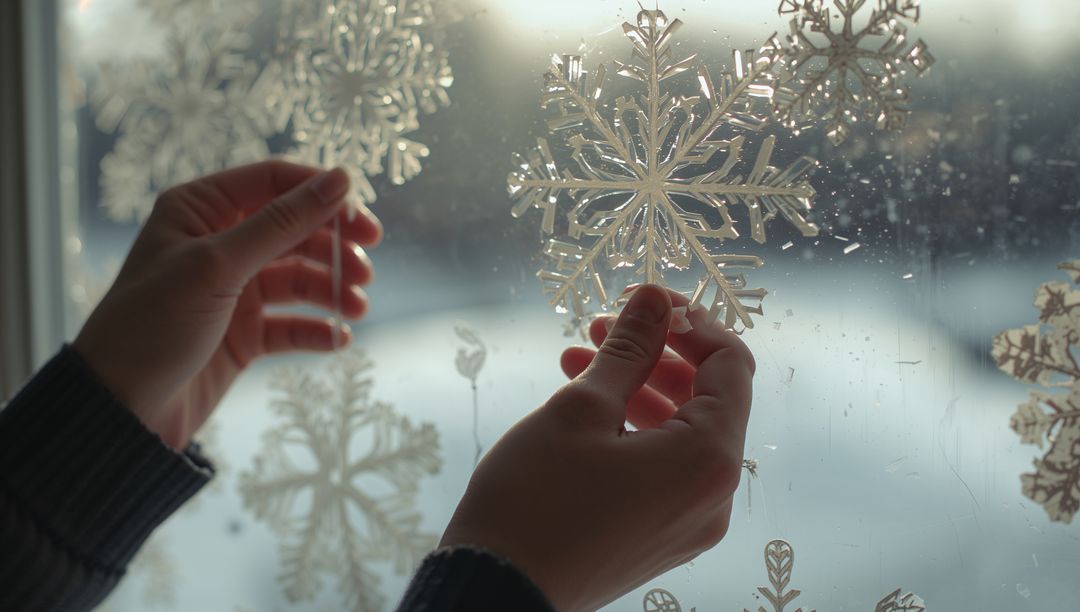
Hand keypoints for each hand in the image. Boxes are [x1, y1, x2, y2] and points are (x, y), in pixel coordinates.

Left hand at [72, 161, 381, 449]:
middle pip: (295, 230)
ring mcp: (233, 290)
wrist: (119, 412)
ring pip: (299, 278)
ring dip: (332, 290)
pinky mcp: (243, 334)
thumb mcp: (216, 266)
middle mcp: (218, 243)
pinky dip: (317, 329)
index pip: (274, 183)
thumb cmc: (152, 326)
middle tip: (366, 271)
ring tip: (356, 309)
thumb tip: (341, 180)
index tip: (362, 222)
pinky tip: (336, 340)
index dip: (321, 196)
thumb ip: (281, 224)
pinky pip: (292, 322)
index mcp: (200, 210)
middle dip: (333, 249)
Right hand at [439, 285, 755, 610]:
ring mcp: (688, 523)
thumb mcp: (581, 408)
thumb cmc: (534, 500)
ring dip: (637, 388)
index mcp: (708, 461)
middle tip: (602, 323)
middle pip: (708, 399)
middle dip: (657, 353)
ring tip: (576, 358)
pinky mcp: (659, 537)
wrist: (497, 592)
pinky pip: (663, 467)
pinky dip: (632, 429)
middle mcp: (713, 497)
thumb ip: (629, 347)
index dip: (692, 322)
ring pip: (681, 433)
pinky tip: (583, 406)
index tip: (645, 301)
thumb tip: (657, 297)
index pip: (730, 366)